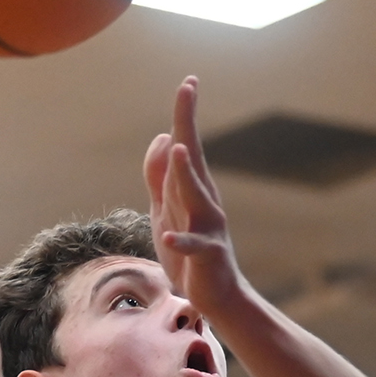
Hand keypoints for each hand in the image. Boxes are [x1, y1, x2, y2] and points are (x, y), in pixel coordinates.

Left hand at [144, 78, 246, 320]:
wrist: (215, 296)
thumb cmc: (188, 251)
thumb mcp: (166, 209)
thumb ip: (160, 176)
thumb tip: (164, 136)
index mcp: (192, 189)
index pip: (186, 145)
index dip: (185, 114)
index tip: (188, 81)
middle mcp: (205, 201)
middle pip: (193, 157)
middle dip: (188, 124)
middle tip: (188, 89)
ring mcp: (208, 227)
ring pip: (196, 196)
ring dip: (186, 174)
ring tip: (178, 150)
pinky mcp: (208, 256)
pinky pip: (193, 246)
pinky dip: (181, 240)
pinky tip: (168, 234)